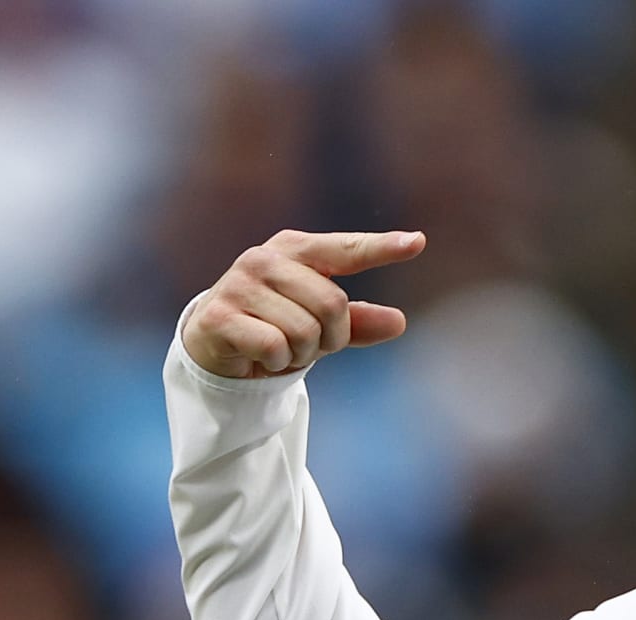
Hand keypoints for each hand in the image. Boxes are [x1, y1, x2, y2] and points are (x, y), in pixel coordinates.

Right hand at [181, 230, 426, 378]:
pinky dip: (278, 362)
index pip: (345, 249)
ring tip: (283, 347)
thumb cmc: (276, 324)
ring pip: (305, 330)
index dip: (382, 248)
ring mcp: (238, 285)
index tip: (418, 242)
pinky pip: (275, 347)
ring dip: (302, 353)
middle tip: (311, 343)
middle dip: (331, 337)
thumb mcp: (322, 323)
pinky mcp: (219, 316)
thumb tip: (399, 322)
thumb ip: (359, 321)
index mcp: (295, 249)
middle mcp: (264, 259)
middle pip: (332, 305)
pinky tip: (262, 355)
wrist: (217, 345)